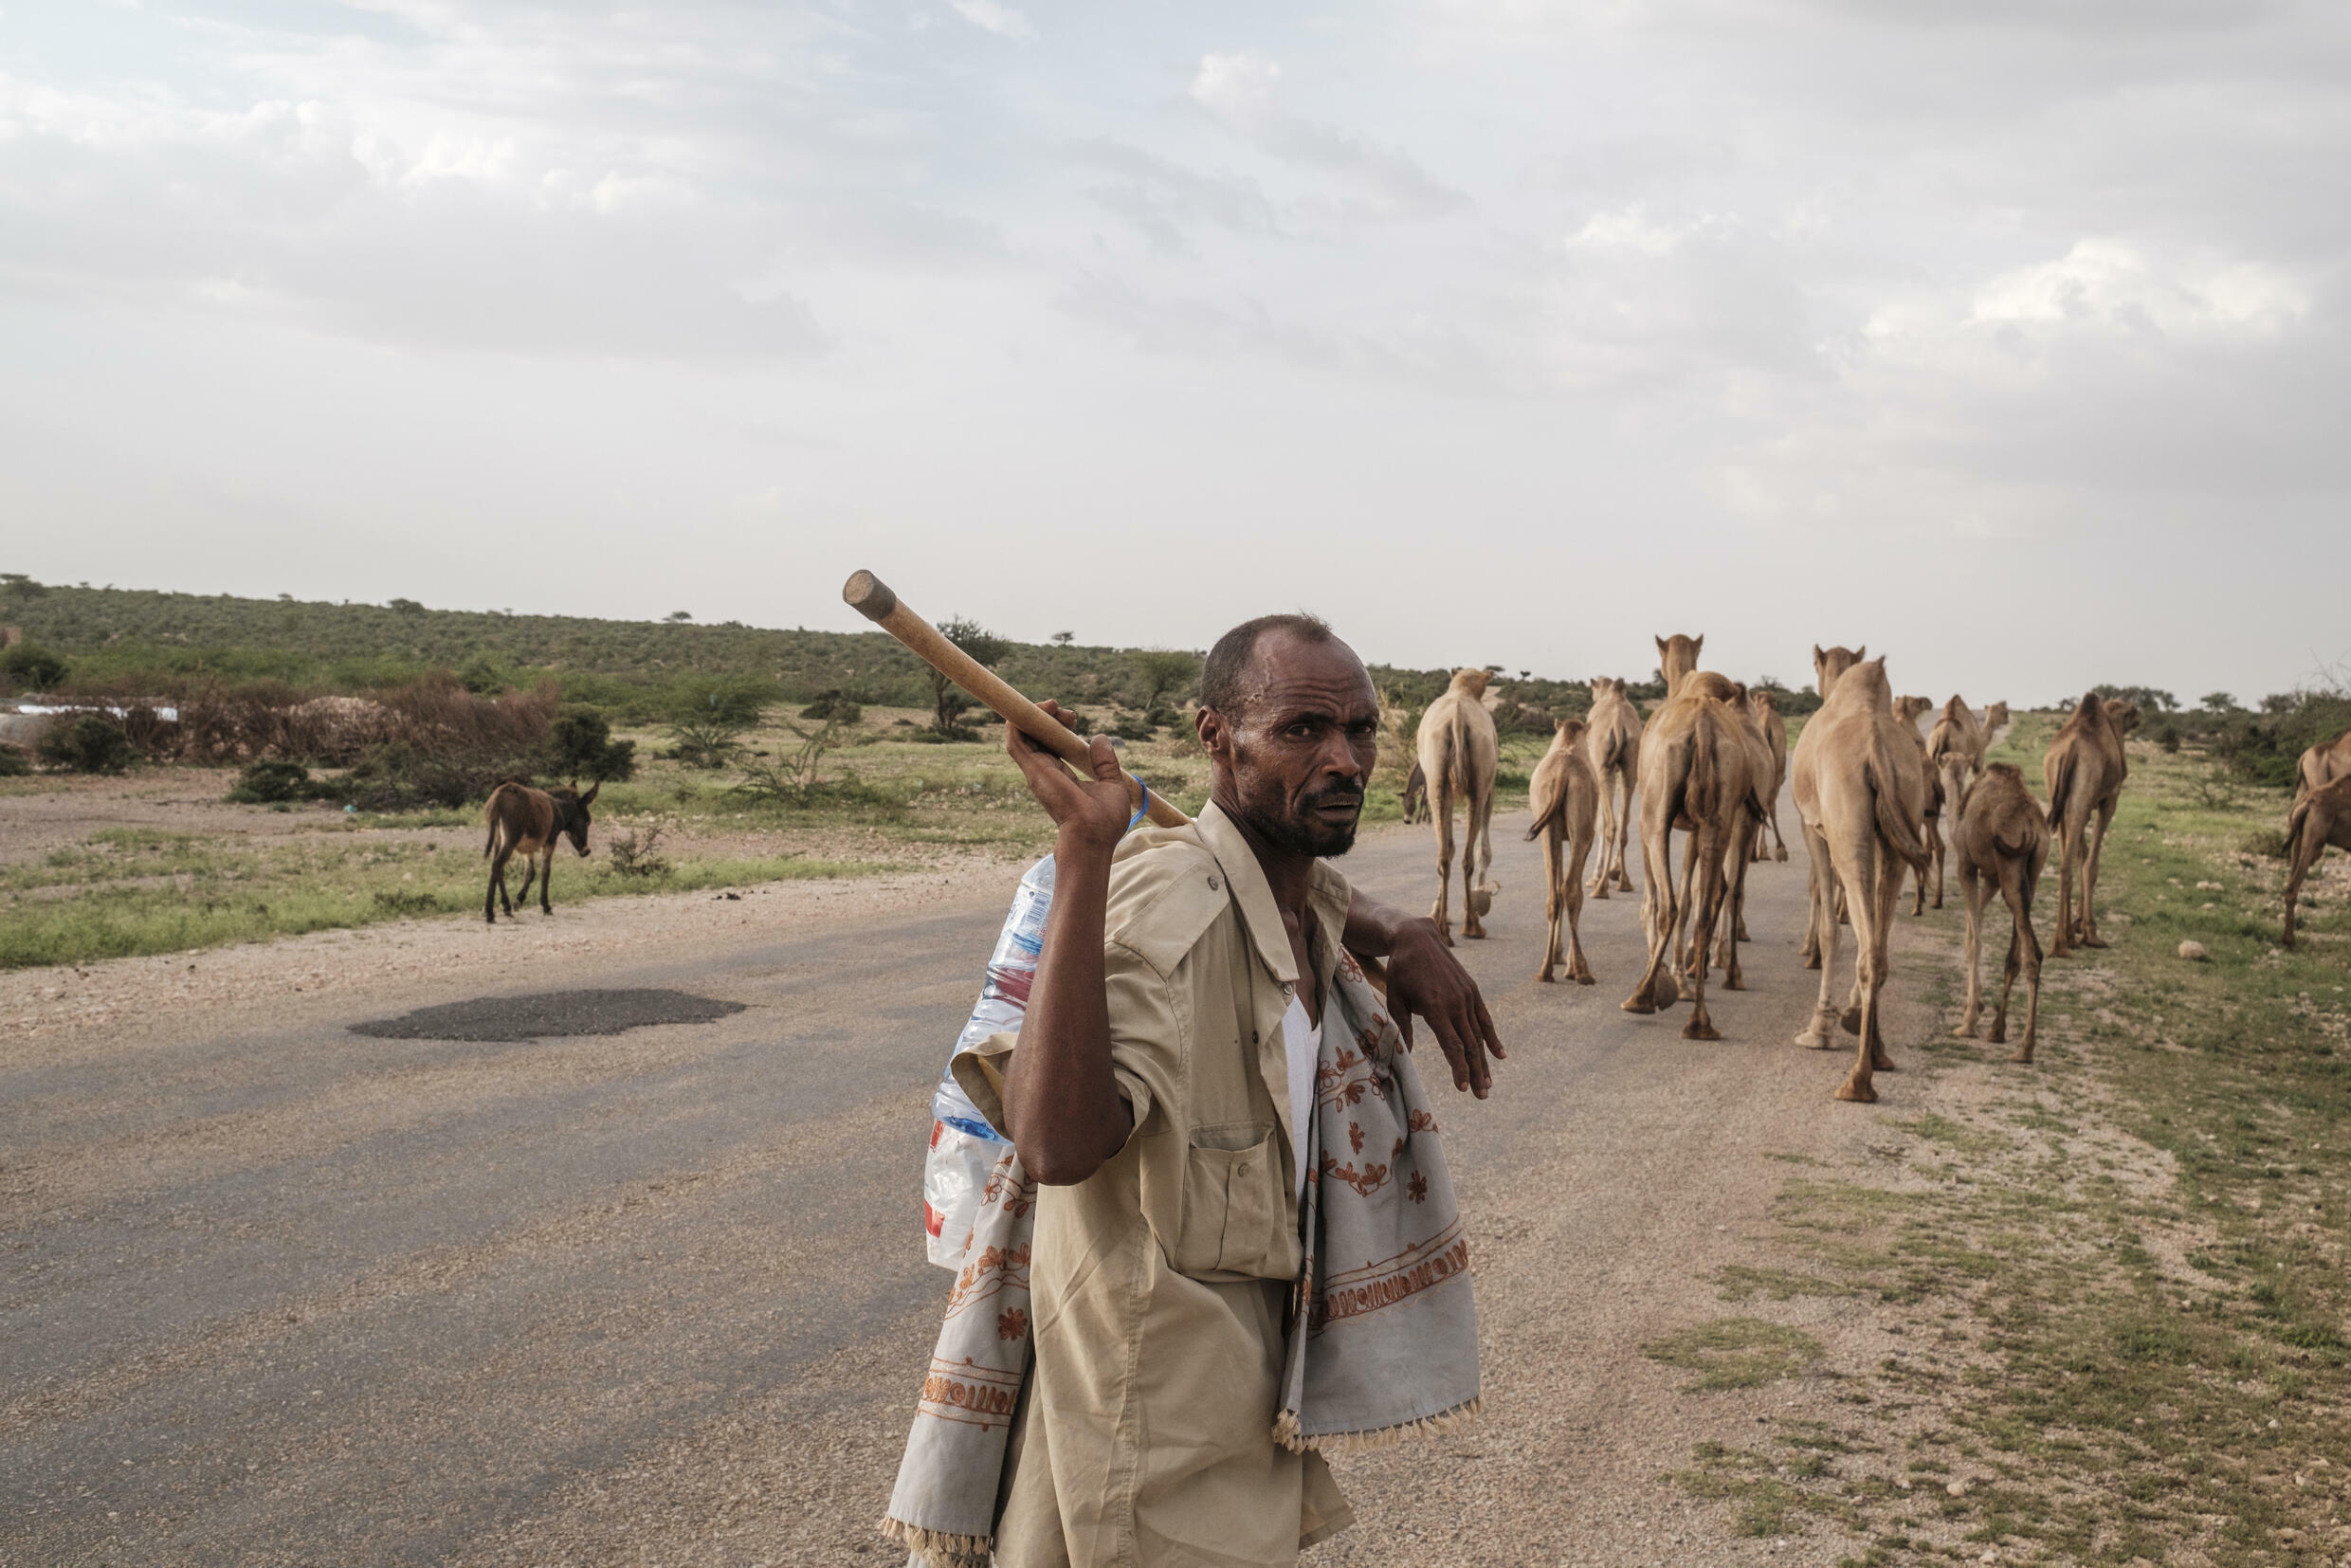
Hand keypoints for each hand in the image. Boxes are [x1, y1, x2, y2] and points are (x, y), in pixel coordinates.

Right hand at [1007, 700, 1134, 854]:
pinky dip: (1017, 722)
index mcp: (1060, 775)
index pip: (1049, 743)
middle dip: (1048, 716)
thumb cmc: (1104, 820)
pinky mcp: (1032, 770)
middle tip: (1068, 714)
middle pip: (1035, 735)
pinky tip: (1035, 709)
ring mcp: (1036, 771)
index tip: (1074, 720)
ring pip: (1023, 734)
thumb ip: (1105, 762)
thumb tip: (1100, 738)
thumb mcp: (1112, 784)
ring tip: (1054, 706)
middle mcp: (1045, 771)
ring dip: (1035, 714)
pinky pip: (1014, 741)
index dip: (1057, 726)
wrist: (1093, 835)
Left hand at [1382, 917, 1504, 1098]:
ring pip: (1479, 1035)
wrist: (1417, 937)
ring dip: (1484, 1062)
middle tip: (1480, 1096)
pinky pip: (1485, 1018)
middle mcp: (1456, 1003)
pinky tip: (1501, 1056)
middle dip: (1475, 1072)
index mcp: (1435, 1007)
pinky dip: (1493, 1038)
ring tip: (1487, 1084)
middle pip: (1470, 1045)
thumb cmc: (1401, 970)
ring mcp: (1467, 996)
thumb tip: (1406, 1054)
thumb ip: (1404, 1026)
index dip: (1458, 1068)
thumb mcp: (1395, 998)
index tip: (1461, 1088)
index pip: (1452, 1045)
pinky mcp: (1472, 990)